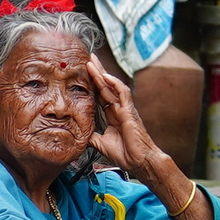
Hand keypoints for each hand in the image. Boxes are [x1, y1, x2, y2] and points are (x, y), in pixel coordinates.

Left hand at [86, 55, 165, 182]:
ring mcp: (124, 109)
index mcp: (112, 115)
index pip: (100, 94)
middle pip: (105, 86)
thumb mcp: (101, 144)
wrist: (139, 161)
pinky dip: (114, 84)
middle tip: (88, 58)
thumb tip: (79, 134)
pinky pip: (122, 93)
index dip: (93, 83)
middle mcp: (118, 109)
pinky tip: (105, 76)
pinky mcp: (129, 112)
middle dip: (97, 72)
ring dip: (102, 74)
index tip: (83, 72)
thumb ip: (92, 136)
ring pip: (112, 86)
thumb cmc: (125, 154)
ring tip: (92, 62)